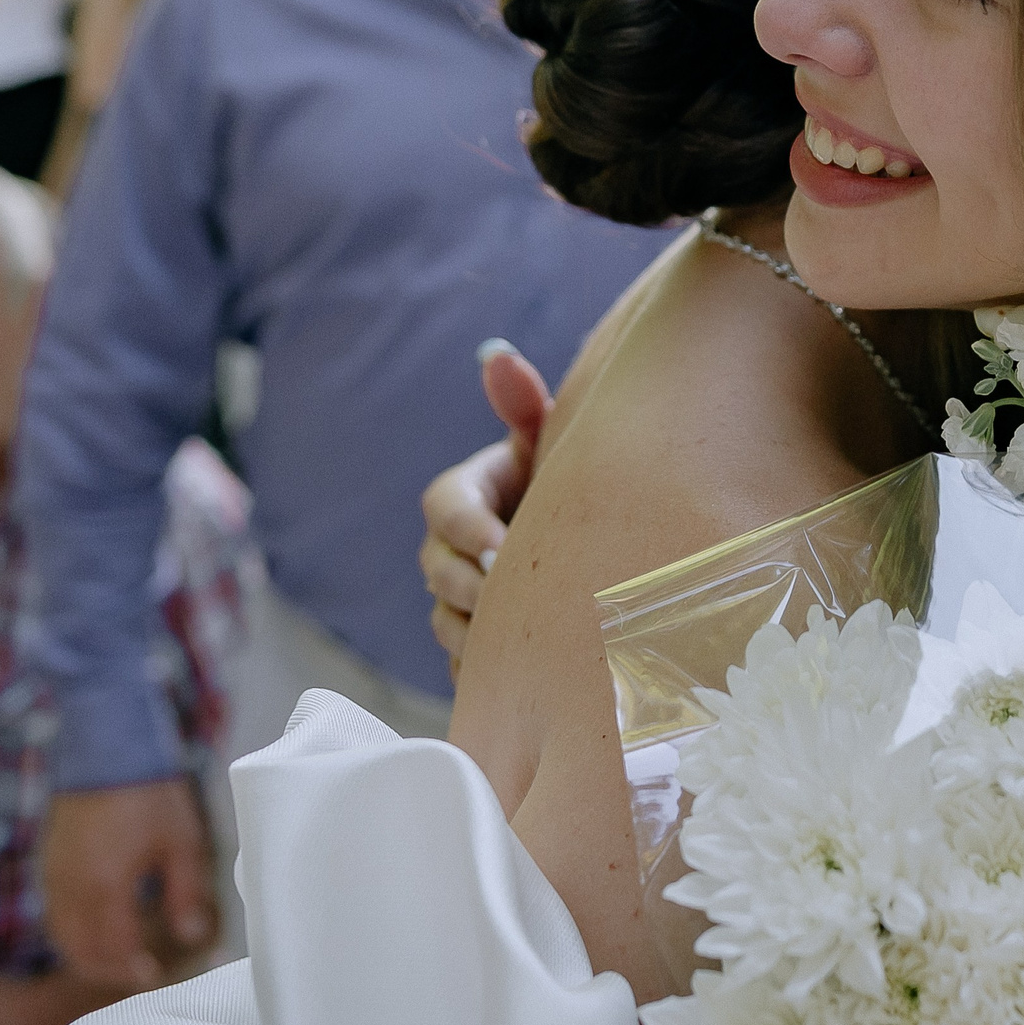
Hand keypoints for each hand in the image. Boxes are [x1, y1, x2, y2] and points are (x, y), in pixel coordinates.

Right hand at [42, 780, 215, 989]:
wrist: (108, 750)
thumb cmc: (149, 794)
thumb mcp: (181, 844)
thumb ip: (186, 894)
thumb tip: (192, 935)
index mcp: (107, 886)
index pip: (115, 947)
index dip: (132, 968)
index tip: (150, 975)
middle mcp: (73, 888)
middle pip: (81, 950)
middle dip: (107, 970)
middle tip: (133, 974)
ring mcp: (54, 876)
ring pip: (61, 936)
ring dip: (85, 955)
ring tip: (115, 960)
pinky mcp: (48, 864)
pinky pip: (53, 913)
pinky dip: (69, 933)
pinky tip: (92, 931)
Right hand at [421, 341, 550, 671]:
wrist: (584, 546)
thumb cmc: (566, 486)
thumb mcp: (548, 444)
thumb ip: (522, 406)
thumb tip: (496, 354)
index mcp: (464, 496)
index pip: (443, 506)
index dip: (466, 528)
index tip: (501, 546)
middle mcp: (449, 549)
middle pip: (439, 571)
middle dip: (469, 585)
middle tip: (508, 595)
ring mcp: (456, 600)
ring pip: (448, 621)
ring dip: (476, 630)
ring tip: (517, 634)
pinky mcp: (473, 646)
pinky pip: (465, 666)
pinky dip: (488, 668)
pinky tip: (525, 671)